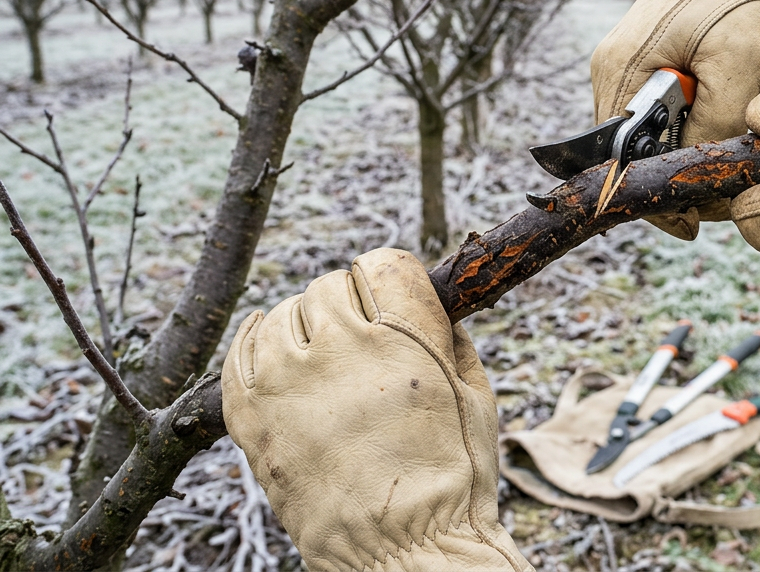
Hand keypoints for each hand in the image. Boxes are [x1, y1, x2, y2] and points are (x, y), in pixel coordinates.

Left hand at [222, 249, 529, 571]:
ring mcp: (288, 382)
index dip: (389, 278)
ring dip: (305, 326)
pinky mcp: (251, 417)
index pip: (382, 262)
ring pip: (283, 314)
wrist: (405, 551)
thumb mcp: (476, 393)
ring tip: (324, 358)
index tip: (390, 294)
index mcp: (404, 336)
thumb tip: (426, 305)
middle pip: (330, 286)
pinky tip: (269, 342)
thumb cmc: (452, 477)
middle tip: (362, 336)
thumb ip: (448, 335)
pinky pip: (237, 354)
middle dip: (350, 304)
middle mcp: (341, 349)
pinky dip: (254, 340)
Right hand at [590, 0, 759, 238]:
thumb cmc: (737, 0)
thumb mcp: (737, 62)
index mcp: (619, 71)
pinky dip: (691, 129)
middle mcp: (610, 74)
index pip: (617, 159)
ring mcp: (623, 72)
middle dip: (676, 173)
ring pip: (649, 141)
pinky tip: (721, 115)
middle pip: (631, 155)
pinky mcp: (643, 71)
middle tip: (723, 186)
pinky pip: (660, 121)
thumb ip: (717, 121)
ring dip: (688, 150)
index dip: (653, 194)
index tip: (692, 220)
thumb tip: (700, 175)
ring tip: (729, 138)